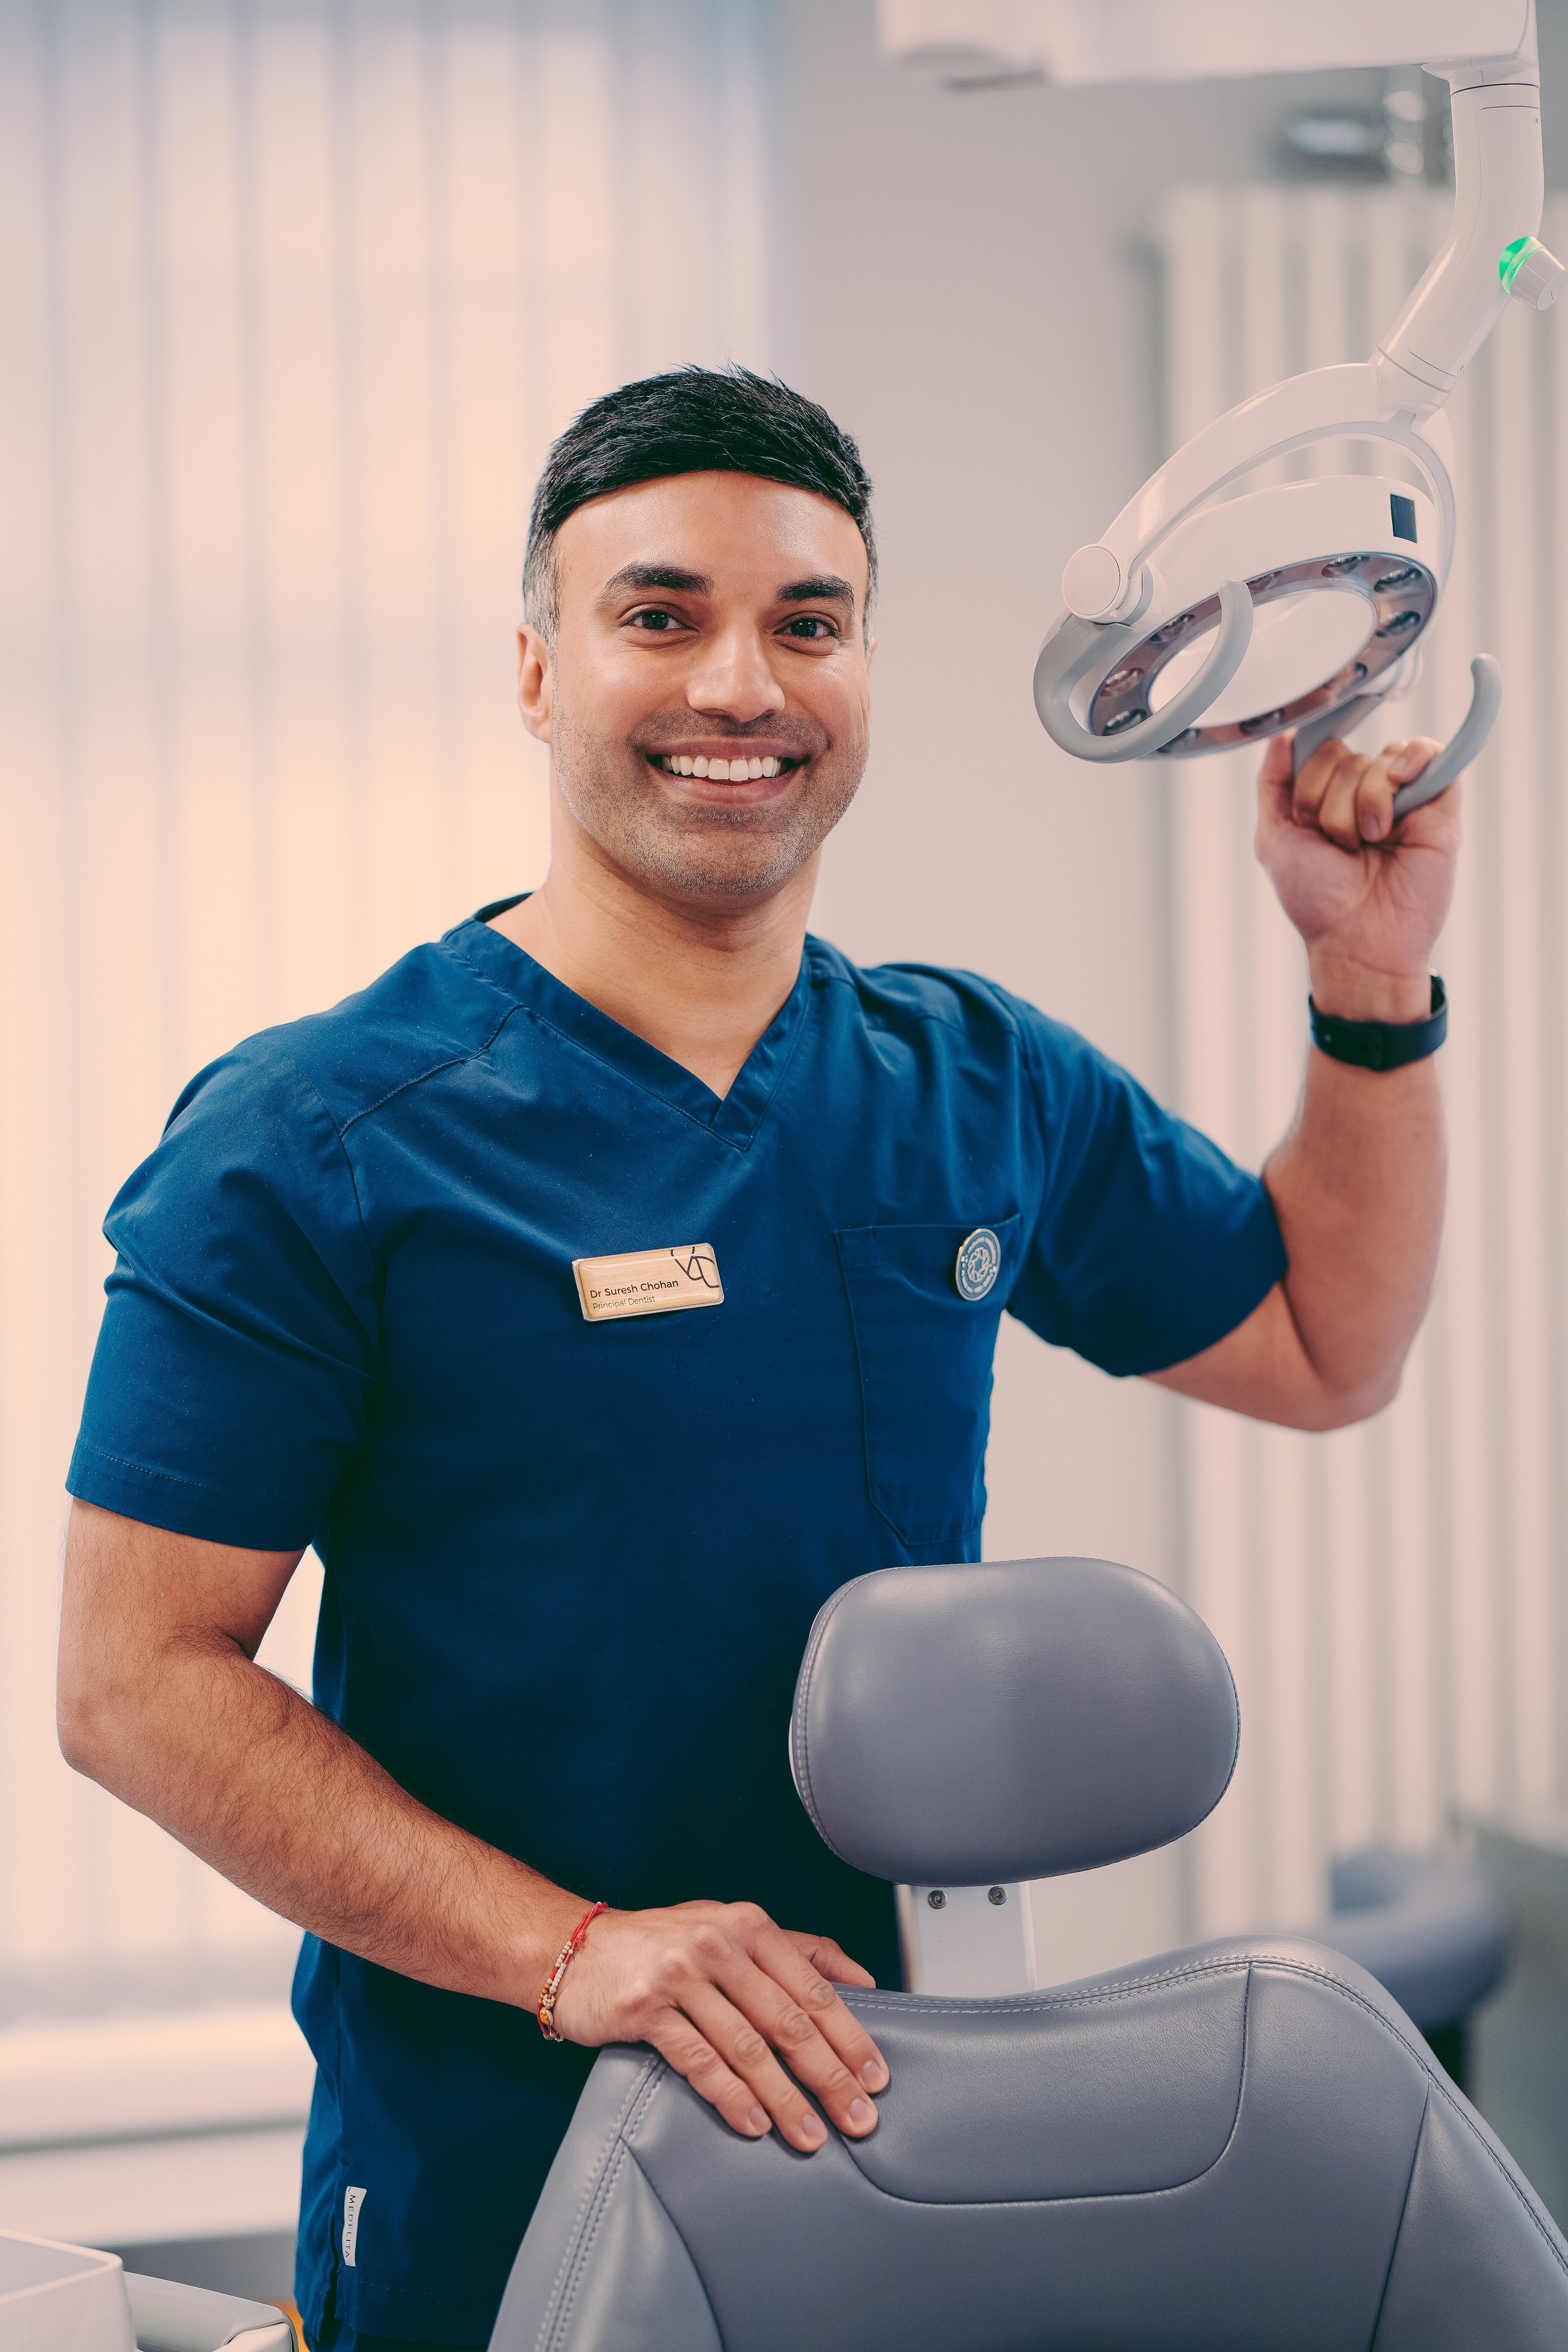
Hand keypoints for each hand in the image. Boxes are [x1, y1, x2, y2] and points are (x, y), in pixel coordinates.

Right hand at [549, 1899, 888, 2151]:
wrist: (574, 1949)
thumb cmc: (661, 1944)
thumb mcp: (732, 1929)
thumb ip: (798, 1949)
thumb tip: (863, 1979)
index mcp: (748, 1925)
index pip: (814, 1986)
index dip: (850, 2036)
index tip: (875, 2077)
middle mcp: (718, 1943)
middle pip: (788, 2020)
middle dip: (829, 2075)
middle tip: (856, 2118)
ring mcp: (680, 1974)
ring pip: (747, 2046)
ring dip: (784, 2098)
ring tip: (810, 2135)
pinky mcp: (645, 2008)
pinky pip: (698, 2059)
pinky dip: (730, 2096)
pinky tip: (753, 2124)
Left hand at [1255, 731, 1461, 1018]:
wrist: (1358, 940)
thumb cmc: (1317, 900)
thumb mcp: (1275, 839)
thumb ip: (1272, 784)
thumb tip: (1283, 734)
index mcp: (1328, 796)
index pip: (1316, 752)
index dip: (1307, 788)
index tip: (1308, 827)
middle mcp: (1365, 791)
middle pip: (1345, 755)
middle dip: (1331, 805)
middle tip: (1341, 846)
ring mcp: (1404, 795)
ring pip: (1380, 758)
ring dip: (1364, 806)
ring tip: (1370, 843)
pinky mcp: (1440, 802)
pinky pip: (1429, 753)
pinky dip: (1412, 762)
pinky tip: (1399, 793)